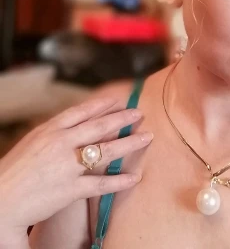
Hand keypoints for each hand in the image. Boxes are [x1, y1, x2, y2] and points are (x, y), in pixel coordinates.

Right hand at [0, 96, 151, 243]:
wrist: (0, 200)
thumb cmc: (14, 171)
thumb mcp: (33, 142)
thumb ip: (56, 133)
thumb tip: (78, 125)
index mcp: (50, 130)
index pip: (81, 112)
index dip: (102, 105)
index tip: (118, 99)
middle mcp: (61, 144)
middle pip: (99, 126)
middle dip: (122, 118)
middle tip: (139, 113)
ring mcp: (68, 166)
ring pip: (106, 151)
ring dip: (129, 143)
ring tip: (147, 137)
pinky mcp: (70, 189)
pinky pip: (101, 183)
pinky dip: (120, 181)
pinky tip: (134, 177)